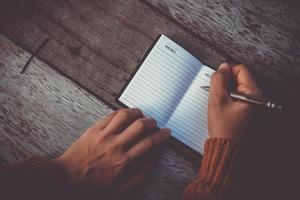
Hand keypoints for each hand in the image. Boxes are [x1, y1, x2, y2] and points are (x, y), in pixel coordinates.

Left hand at [54, 108, 169, 197]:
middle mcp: (116, 145)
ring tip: (140, 115)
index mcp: (124, 161)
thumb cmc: (92, 185)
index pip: (149, 142)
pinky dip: (121, 112)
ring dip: (137, 112)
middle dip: (152, 122)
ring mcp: (104, 135)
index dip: (161, 135)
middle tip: (154, 123)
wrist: (66, 178)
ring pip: (126, 115)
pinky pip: (111, 115)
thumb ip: (139, 176)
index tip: (165, 132)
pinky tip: (124, 115)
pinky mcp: (94, 129)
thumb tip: (153, 161)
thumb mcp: (119, 189)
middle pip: (140, 125)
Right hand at [208, 63, 260, 140]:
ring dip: (224, 92)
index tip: (217, 81)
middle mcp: (256, 98)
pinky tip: (221, 109)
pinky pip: (236, 97)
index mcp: (253, 94)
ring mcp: (251, 105)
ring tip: (219, 104)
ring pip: (236, 88)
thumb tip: (222, 67)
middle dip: (225, 83)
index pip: (240, 69)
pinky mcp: (246, 111)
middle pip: (239, 78)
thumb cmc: (223, 129)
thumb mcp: (217, 100)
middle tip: (216, 95)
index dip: (226, 72)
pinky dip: (227, 99)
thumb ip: (218, 80)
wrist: (225, 149)